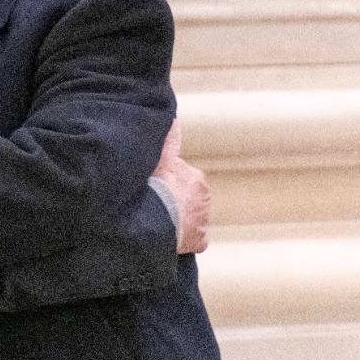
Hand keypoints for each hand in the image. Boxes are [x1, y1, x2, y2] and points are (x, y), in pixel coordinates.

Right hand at [152, 120, 210, 254]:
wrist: (158, 215)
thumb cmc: (156, 185)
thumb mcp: (159, 157)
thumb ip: (168, 140)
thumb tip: (173, 119)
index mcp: (195, 178)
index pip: (183, 180)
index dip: (169, 184)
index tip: (159, 189)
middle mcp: (204, 197)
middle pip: (188, 199)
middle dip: (176, 202)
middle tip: (156, 206)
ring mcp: (203, 220)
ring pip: (190, 219)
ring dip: (179, 220)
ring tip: (160, 222)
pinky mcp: (200, 240)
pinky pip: (194, 240)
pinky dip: (184, 240)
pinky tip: (170, 238)